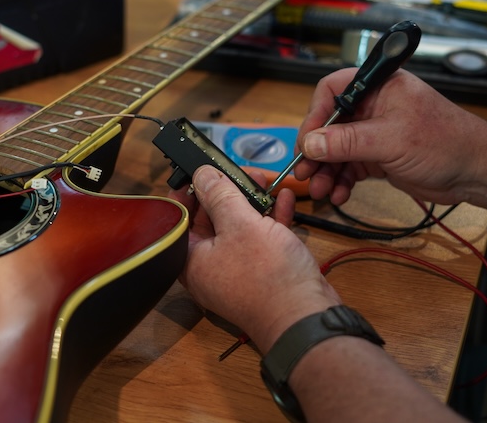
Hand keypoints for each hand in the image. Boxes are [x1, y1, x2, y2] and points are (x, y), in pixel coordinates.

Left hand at [168, 166, 339, 352]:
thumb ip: (220, 195)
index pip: (181, 217)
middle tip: (243, 172)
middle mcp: (210, 265)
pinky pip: (261, 238)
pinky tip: (284, 199)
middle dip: (228, 191)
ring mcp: (238, 269)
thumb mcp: (240, 224)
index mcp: (192, 258)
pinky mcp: (263, 271)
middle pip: (211, 219)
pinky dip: (271, 218)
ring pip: (239, 226)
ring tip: (265, 180)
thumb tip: (202, 174)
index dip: (190, 190)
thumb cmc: (267, 276)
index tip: (202, 169)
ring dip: (252, 202)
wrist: (305, 316)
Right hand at [293, 68, 486, 205]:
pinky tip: (339, 195)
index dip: (315, 115)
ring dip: (326, 171)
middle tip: (305, 172)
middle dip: (316, 151)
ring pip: (337, 149)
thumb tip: (310, 144)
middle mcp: (373, 106)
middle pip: (329, 124)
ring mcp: (375, 132)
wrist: (476, 172)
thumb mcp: (391, 140)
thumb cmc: (445, 143)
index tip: (307, 142)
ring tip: (321, 191)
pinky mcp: (379, 156)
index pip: (331, 91)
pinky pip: (350, 166)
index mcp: (378, 86)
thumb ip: (347, 142)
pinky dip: (342, 181)